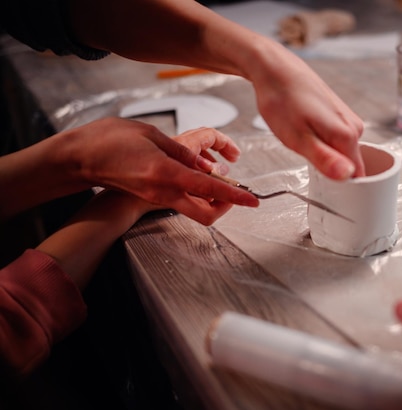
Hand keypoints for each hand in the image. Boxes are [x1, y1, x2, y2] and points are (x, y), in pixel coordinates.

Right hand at [59, 118, 257, 224]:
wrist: (81, 158)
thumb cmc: (111, 140)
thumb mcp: (153, 136)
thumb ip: (183, 152)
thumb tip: (207, 165)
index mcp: (166, 174)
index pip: (210, 189)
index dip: (235, 196)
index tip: (253, 199)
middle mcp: (165, 191)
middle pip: (207, 214)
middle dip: (227, 205)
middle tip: (236, 190)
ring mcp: (158, 197)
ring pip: (197, 210)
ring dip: (213, 199)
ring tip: (217, 176)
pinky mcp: (154, 198)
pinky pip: (184, 203)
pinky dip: (197, 194)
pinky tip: (196, 173)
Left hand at [249, 43, 364, 179]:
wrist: (275, 69)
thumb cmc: (281, 101)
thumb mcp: (297, 137)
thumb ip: (324, 159)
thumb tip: (347, 176)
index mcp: (347, 135)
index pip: (360, 176)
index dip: (344, 188)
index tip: (325, 187)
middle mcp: (354, 127)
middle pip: (353, 166)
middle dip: (333, 172)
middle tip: (308, 164)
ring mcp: (348, 120)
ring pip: (344, 153)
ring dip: (327, 157)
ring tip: (304, 147)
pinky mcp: (340, 115)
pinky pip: (338, 141)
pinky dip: (324, 144)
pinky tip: (308, 136)